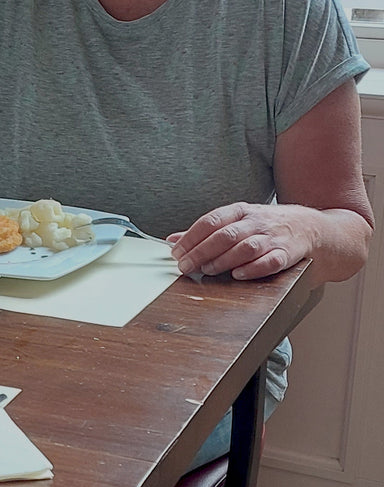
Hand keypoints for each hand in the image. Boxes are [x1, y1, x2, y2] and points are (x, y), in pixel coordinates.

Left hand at [168, 202, 318, 279]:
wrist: (313, 229)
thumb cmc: (269, 226)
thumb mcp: (237, 221)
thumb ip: (206, 232)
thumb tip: (172, 239)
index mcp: (240, 211)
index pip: (210, 222)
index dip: (191, 238)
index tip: (175, 252)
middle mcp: (255, 222)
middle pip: (224, 235)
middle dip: (201, 251)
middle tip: (185, 265)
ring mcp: (273, 237)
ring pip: (246, 247)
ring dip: (224, 260)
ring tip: (207, 270)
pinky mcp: (289, 253)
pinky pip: (271, 261)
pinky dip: (254, 269)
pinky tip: (239, 275)